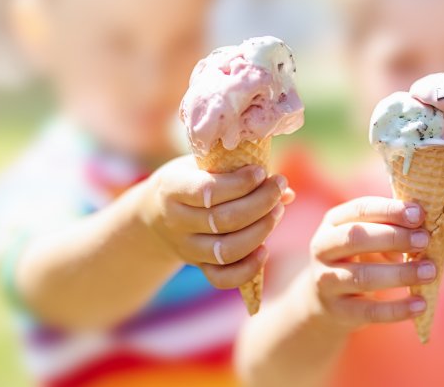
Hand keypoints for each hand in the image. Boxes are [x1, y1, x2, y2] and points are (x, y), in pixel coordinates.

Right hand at [141, 156, 293, 288]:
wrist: (157, 212)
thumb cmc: (192, 178)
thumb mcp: (204, 164)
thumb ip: (240, 172)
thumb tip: (286, 191)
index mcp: (172, 188)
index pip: (207, 191)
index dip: (240, 183)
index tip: (261, 172)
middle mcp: (177, 221)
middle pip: (223, 221)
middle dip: (260, 203)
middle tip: (278, 187)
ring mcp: (187, 248)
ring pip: (226, 250)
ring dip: (260, 231)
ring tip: (278, 211)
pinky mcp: (199, 266)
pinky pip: (222, 279)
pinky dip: (247, 269)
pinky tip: (264, 250)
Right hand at [307, 197, 434, 328]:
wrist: (325, 301)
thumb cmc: (358, 258)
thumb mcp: (369, 238)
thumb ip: (391, 229)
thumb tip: (423, 232)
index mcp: (333, 222)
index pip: (360, 209)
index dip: (390, 210)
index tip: (419, 214)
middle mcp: (323, 248)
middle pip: (355, 238)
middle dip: (393, 237)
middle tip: (424, 240)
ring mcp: (327, 280)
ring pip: (362, 276)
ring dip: (400, 273)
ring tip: (430, 272)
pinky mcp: (338, 310)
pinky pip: (369, 311)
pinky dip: (397, 309)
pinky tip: (420, 305)